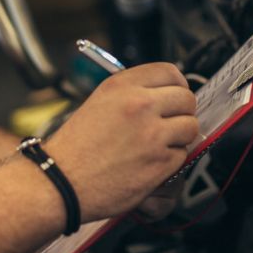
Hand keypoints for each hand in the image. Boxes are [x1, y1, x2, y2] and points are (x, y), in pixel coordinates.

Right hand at [45, 63, 197, 221]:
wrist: (62, 181)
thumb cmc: (76, 147)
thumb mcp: (99, 102)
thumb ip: (132, 93)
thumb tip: (164, 94)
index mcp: (123, 86)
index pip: (170, 71)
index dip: (177, 85)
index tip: (174, 95)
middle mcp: (140, 104)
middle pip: (186, 99)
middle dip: (182, 112)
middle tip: (171, 123)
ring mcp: (152, 134)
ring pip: (190, 127)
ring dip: (179, 137)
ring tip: (159, 145)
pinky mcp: (160, 162)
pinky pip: (182, 155)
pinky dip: (171, 161)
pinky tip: (149, 163)